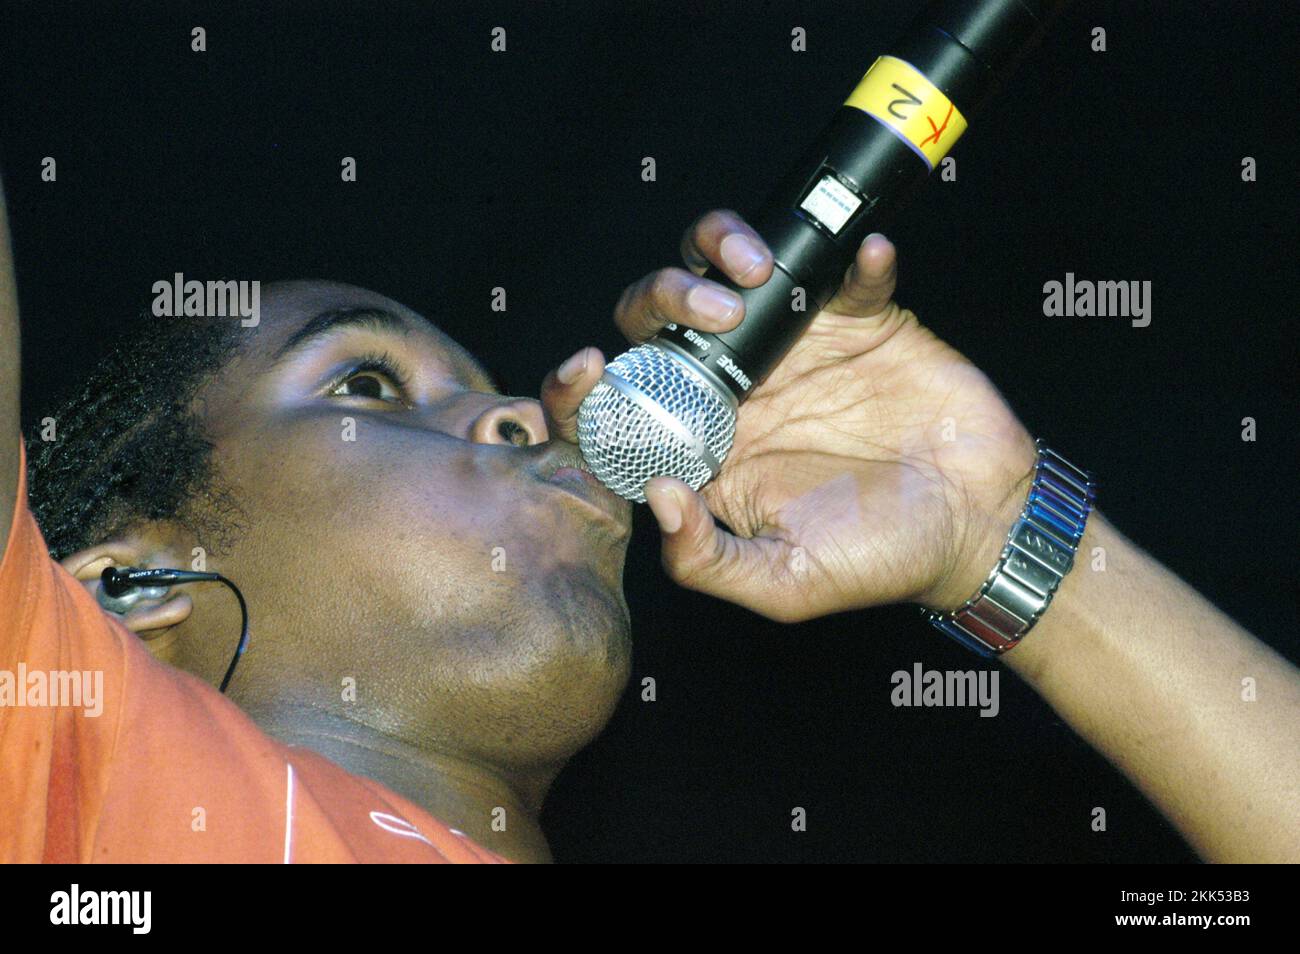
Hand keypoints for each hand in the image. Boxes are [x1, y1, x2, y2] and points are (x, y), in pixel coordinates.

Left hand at [542, 209, 1036, 622]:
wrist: (979, 524)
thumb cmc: (880, 560)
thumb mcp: (784, 583)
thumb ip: (707, 560)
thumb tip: (656, 495)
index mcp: (703, 447)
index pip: (619, 404)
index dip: (584, 383)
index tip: (590, 366)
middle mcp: (734, 389)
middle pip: (660, 317)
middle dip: (664, 296)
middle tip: (714, 315)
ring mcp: (792, 346)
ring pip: (727, 269)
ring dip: (724, 250)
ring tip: (758, 272)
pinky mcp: (856, 317)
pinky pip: (838, 267)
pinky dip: (847, 256)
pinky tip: (863, 262)